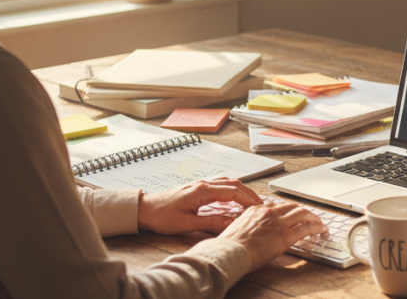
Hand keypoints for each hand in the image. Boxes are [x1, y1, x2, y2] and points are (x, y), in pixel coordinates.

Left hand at [137, 177, 262, 234]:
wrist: (145, 209)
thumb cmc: (162, 217)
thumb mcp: (187, 224)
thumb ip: (212, 223)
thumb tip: (232, 223)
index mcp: (202, 191)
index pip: (233, 192)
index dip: (248, 200)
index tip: (259, 208)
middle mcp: (204, 184)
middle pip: (234, 184)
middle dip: (250, 194)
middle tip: (262, 205)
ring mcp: (201, 184)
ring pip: (228, 182)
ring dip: (242, 190)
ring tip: (252, 202)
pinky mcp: (198, 188)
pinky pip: (221, 184)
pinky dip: (233, 190)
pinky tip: (235, 197)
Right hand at [218, 199, 326, 270]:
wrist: (230, 252)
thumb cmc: (229, 245)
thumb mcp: (237, 228)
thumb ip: (249, 226)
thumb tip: (253, 232)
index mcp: (256, 209)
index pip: (278, 206)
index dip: (288, 211)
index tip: (292, 215)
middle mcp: (269, 212)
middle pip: (293, 207)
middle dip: (303, 212)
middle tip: (310, 217)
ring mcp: (279, 222)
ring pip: (303, 214)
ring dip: (314, 218)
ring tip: (319, 223)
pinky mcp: (286, 235)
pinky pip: (307, 228)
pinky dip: (317, 228)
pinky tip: (321, 230)